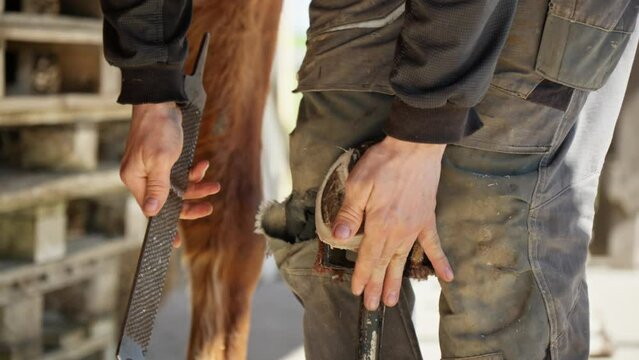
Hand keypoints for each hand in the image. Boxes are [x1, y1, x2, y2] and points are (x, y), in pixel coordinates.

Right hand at [120, 102, 220, 240]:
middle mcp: (143, 177)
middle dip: (190, 205)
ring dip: (197, 187)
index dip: (166, 225)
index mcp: (135, 180)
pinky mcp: (165, 159)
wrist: (160, 100)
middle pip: (168, 202)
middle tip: (209, 207)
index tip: (175, 243)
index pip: (152, 211)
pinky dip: (194, 172)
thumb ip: (158, 187)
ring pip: (178, 188)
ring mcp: (154, 169)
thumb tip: (152, 213)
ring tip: (215, 186)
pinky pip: (181, 174)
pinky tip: (204, 165)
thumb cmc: (157, 129)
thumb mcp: (160, 160)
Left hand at [332, 136, 452, 310]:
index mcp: (379, 225)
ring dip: (397, 281)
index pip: (368, 258)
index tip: (357, 292)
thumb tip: (338, 239)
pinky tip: (448, 278)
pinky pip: (434, 244)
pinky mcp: (427, 219)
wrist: (415, 148)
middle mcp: (398, 232)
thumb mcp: (358, 185)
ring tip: (393, 301)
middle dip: (377, 286)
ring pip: (404, 260)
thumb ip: (349, 214)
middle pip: (385, 264)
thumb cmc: (383, 164)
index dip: (362, 276)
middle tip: (372, 307)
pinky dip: (440, 261)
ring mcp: (415, 228)